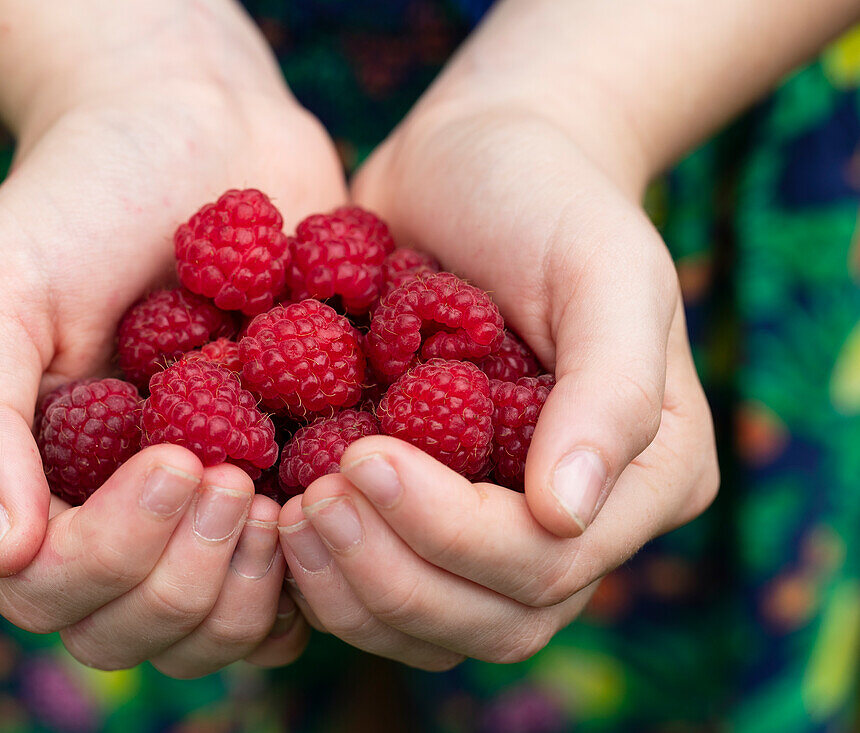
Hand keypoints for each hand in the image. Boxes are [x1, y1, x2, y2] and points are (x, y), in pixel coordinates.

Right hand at [0, 5, 339, 672]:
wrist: (197, 133)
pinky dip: (323, 568)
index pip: (54, 591)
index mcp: (42, 483)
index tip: (178, 457)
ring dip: (255, 587)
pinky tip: (342, 490)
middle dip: (190, 576)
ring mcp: (209, 513)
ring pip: (222, 632)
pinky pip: (305, 588)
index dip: (115, 554)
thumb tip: (4, 551)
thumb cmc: (82, 202)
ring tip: (286, 493)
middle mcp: (122, 517)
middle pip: (140, 632)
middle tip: (238, 477)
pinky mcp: (288, 489)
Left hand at [277, 102, 718, 667]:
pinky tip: (275, 520)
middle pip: (488, 620)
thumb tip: (567, 514)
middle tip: (310, 505)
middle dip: (390, 575)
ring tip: (283, 519)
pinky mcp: (425, 510)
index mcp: (642, 479)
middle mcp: (573, 522)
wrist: (472, 163)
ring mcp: (494, 522)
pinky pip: (379, 588)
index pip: (547, 561)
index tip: (364, 458)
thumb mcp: (603, 267)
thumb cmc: (547, 199)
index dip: (450, 534)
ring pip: (428, 625)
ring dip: (348, 590)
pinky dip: (325, 577)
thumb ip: (612, 389)